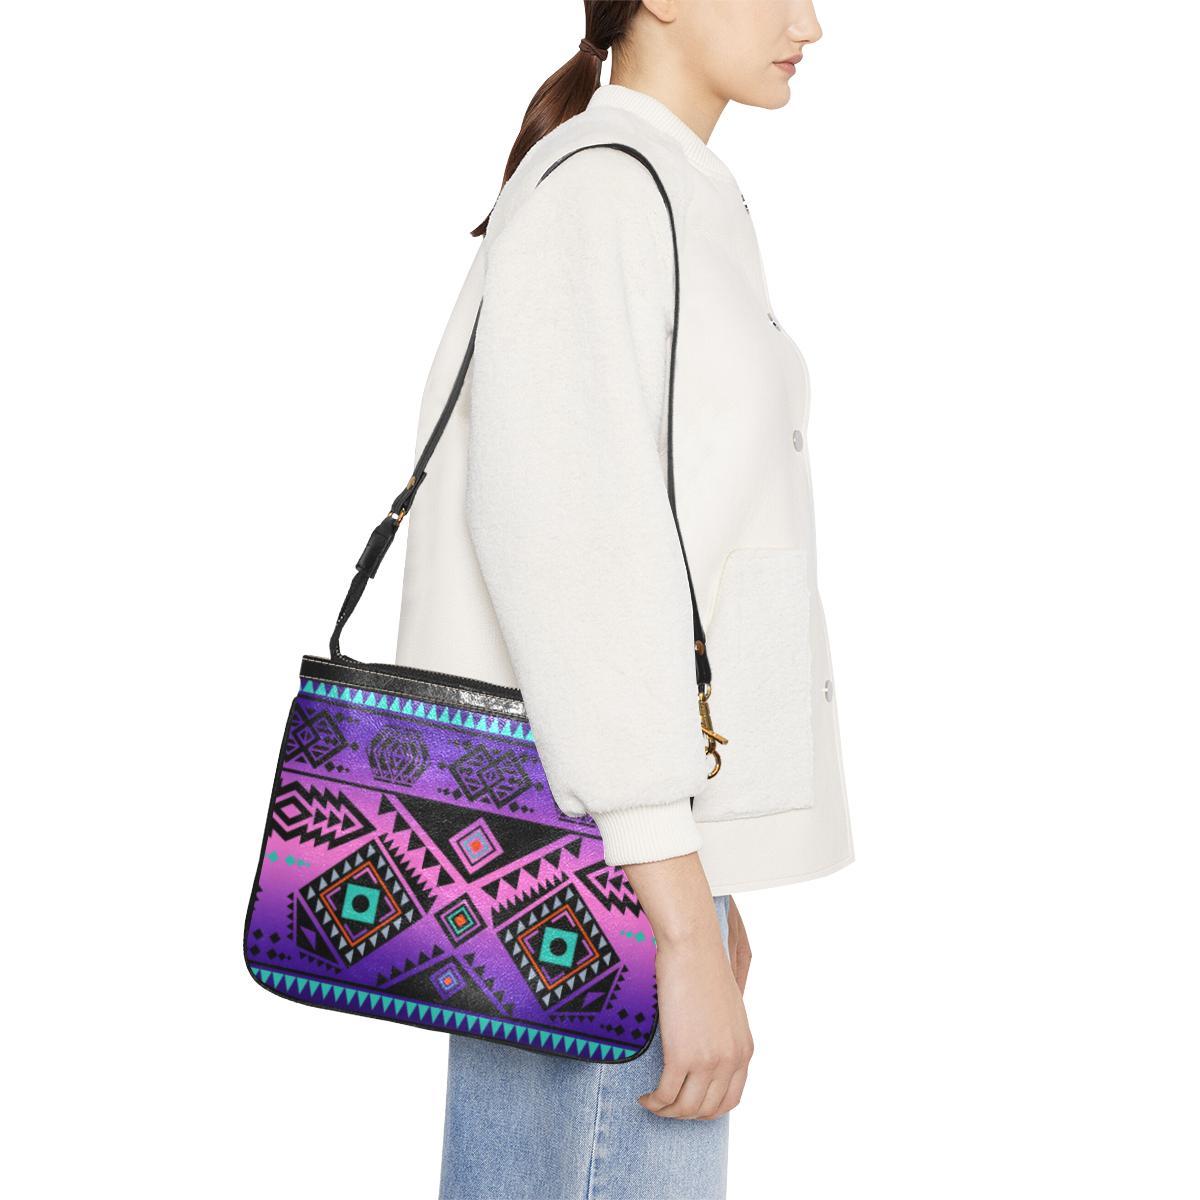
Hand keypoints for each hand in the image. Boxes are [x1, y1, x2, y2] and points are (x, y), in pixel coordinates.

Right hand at [623, 854, 754, 1119]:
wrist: (693, 947)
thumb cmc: (704, 967)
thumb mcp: (726, 1007)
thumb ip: (723, 1033)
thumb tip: (707, 1045)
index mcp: (744, 1049)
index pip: (731, 1100)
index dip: (707, 1109)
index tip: (687, 1104)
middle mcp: (731, 1060)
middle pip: (707, 1110)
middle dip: (683, 1114)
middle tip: (664, 1105)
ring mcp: (708, 1062)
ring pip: (685, 1109)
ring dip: (666, 1112)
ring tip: (651, 1102)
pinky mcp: (682, 1057)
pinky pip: (666, 1096)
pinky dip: (653, 1102)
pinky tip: (645, 1096)